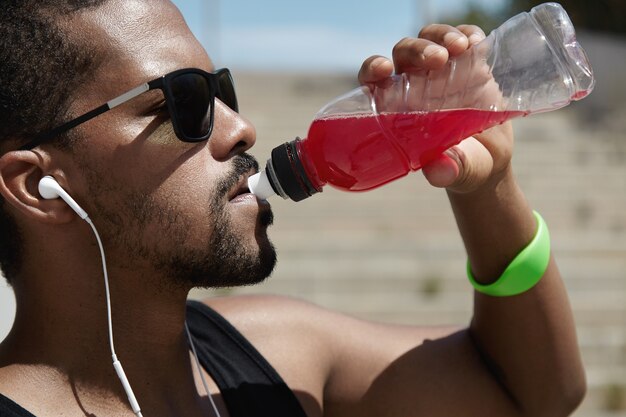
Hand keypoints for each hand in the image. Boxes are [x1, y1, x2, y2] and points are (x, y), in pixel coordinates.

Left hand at [358, 24, 513, 193]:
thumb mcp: (456, 170)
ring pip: (430, 39)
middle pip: (404, 53)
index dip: (372, 69)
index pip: (374, 79)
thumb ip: (447, 170)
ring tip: (459, 48)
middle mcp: (415, 83)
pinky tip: (474, 42)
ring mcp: (442, 70)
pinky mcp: (470, 62)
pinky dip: (468, 33)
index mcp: (397, 106)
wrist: (490, 158)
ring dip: (441, 37)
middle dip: (416, 51)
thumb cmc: (461, 165)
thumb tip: (438, 171)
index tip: (383, 70)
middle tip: (437, 59)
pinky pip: (464, 37)